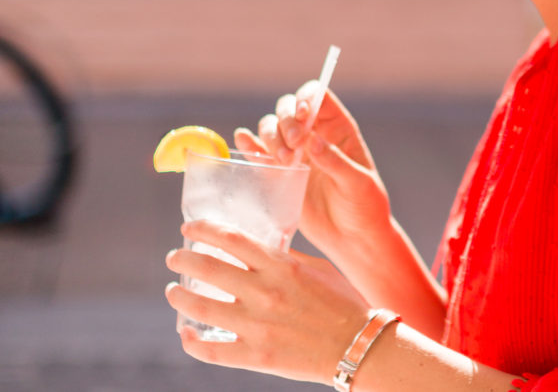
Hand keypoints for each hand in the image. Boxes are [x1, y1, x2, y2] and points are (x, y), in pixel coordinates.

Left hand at [166, 219, 369, 381]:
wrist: (356, 344)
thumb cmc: (342, 301)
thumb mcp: (317, 267)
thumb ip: (286, 258)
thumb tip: (262, 248)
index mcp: (281, 265)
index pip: (233, 239)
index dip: (205, 230)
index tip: (188, 228)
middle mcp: (265, 291)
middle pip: (210, 268)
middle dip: (184, 260)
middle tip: (174, 258)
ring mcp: (257, 325)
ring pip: (202, 307)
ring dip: (180, 298)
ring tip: (173, 292)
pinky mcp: (255, 356)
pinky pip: (212, 350)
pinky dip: (193, 341)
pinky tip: (186, 334)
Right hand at [236, 84, 391, 263]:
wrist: (353, 238)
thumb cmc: (365, 206)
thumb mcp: (358, 183)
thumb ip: (336, 162)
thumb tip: (312, 140)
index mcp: (339, 128)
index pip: (318, 96)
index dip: (307, 98)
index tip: (303, 116)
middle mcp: (315, 134)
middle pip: (289, 108)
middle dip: (286, 119)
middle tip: (294, 143)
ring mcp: (296, 153)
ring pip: (272, 127)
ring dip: (270, 136)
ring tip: (285, 161)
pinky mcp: (280, 174)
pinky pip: (260, 153)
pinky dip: (250, 145)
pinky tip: (244, 140)